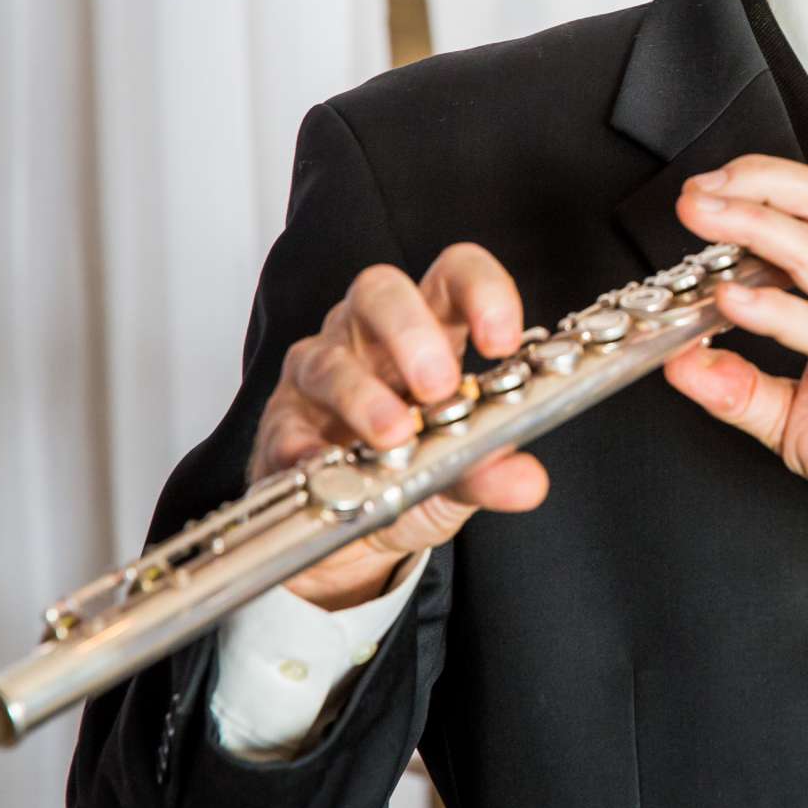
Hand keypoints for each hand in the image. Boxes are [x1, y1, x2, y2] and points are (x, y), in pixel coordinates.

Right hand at [252, 243, 549, 609]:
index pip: (454, 276)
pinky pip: (285, 427)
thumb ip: (490, 470)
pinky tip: (327, 467)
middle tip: (440, 385)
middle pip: (380, 292)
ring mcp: (317, 376)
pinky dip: (306, 448)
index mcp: (427, 329)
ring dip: (363, 397)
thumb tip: (528, 482)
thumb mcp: (459, 475)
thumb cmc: (410, 474)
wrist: (351, 531)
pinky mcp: (279, 427)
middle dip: (411, 332)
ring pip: (328, 359)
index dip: (481, 293)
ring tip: (395, 436)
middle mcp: (367, 338)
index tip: (502, 341)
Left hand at [662, 155, 807, 577]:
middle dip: (755, 183)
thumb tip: (682, 364)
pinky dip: (775, 309)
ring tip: (704, 219)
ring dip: (753, 225)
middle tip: (697, 194)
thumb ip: (739, 389)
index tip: (705, 197)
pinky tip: (734, 301)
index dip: (759, 189)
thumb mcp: (796, 420)